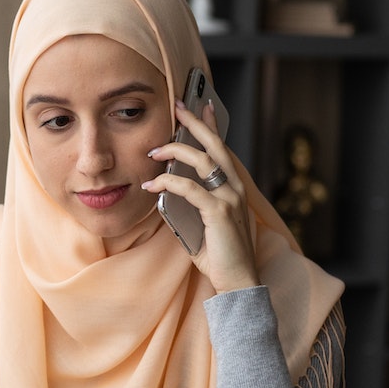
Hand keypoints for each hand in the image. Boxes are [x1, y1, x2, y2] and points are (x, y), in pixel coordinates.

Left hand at [143, 99, 259, 292]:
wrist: (237, 282)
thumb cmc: (220, 254)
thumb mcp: (204, 224)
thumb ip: (191, 204)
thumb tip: (166, 189)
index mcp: (234, 188)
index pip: (223, 149)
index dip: (212, 126)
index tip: (201, 106)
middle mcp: (236, 188)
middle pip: (215, 146)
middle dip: (195, 124)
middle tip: (178, 106)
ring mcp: (230, 199)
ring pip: (203, 161)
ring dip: (176, 151)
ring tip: (154, 150)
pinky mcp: (219, 212)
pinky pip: (189, 189)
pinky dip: (167, 183)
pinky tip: (151, 186)